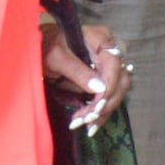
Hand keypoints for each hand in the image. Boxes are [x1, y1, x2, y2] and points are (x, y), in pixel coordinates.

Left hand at [40, 18, 126, 132]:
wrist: (43, 47)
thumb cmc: (47, 46)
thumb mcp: (56, 57)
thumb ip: (77, 71)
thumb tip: (100, 89)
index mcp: (101, 38)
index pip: (114, 64)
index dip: (108, 87)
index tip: (96, 106)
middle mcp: (112, 51)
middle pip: (121, 80)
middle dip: (106, 104)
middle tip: (87, 120)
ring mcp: (111, 66)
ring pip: (118, 92)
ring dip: (104, 112)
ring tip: (85, 126)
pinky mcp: (106, 79)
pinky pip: (110, 97)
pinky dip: (101, 113)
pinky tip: (90, 125)